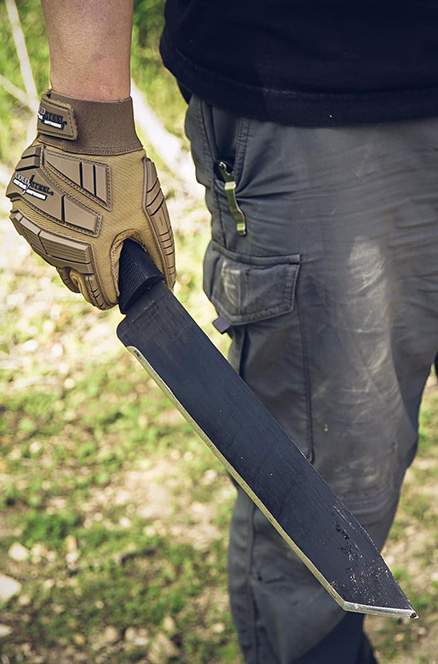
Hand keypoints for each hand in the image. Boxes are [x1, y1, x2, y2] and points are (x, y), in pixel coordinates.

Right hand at [6, 90, 175, 309]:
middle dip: (94, 279)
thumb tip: (166, 282)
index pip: (101, 297)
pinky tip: (71, 215)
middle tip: (108, 256)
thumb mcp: (148, 214)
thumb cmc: (121, 174)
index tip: (122, 285)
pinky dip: (56, 236)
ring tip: (90, 227)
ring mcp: (37, 233)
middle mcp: (59, 249)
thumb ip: (158, 253)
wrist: (85, 132)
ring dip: (74, 256)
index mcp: (91, 254)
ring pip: (58, 262)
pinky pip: (41, 239)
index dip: (115, 295)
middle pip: (77, 284)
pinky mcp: (23, 216)